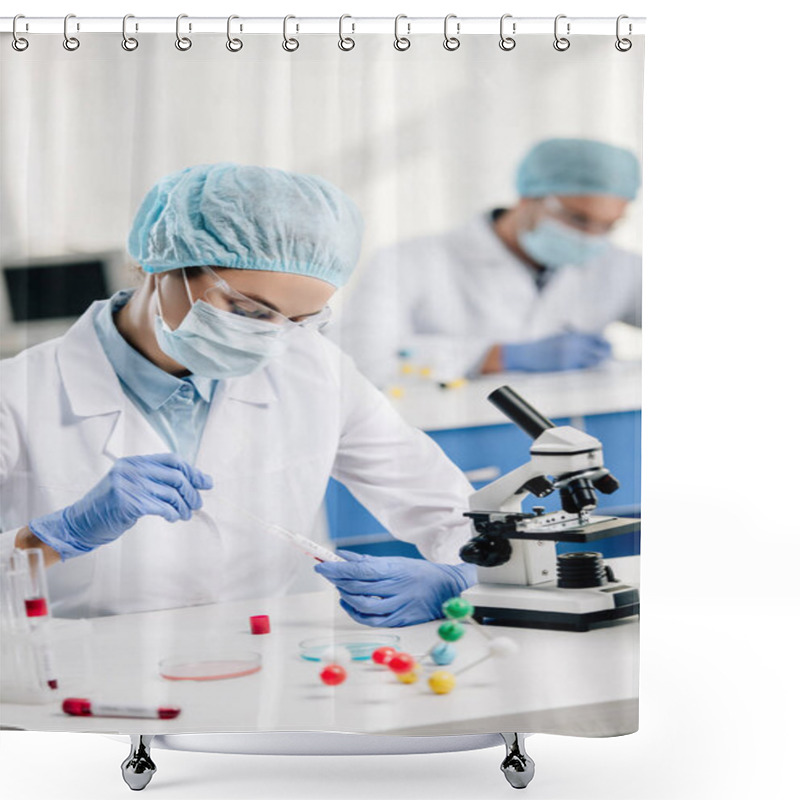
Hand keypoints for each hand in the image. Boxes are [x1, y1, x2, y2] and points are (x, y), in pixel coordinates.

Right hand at [28, 454, 212, 561]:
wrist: (80, 523)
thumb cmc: (109, 507)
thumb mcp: (131, 486)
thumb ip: (155, 480)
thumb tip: (193, 482)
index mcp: (133, 462)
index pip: (172, 460)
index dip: (192, 471)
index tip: (206, 483)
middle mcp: (130, 470)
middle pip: (175, 476)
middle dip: (191, 491)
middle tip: (197, 504)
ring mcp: (127, 486)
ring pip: (171, 493)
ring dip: (183, 506)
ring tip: (185, 515)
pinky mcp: (127, 503)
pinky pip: (161, 507)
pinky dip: (172, 513)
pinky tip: (173, 518)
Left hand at [314, 550, 476, 626]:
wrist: (446, 589)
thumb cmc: (419, 573)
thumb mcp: (395, 561)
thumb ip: (367, 561)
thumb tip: (342, 556)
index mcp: (394, 569)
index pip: (360, 569)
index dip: (337, 568)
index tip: (321, 565)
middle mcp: (395, 587)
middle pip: (358, 586)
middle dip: (337, 580)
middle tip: (327, 573)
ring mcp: (397, 605)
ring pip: (362, 604)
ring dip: (345, 596)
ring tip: (340, 588)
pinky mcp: (399, 620)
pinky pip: (371, 620)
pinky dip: (355, 613)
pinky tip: (349, 604)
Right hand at [502, 331, 611, 371]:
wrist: (525, 354)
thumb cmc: (541, 347)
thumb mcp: (559, 337)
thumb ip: (574, 339)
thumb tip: (590, 345)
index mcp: (572, 335)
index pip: (597, 337)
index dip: (604, 343)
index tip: (608, 347)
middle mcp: (573, 345)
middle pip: (598, 350)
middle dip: (604, 355)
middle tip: (606, 358)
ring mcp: (569, 357)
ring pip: (592, 362)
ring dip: (595, 363)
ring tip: (594, 364)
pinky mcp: (565, 368)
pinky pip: (580, 370)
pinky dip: (583, 369)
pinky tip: (581, 369)